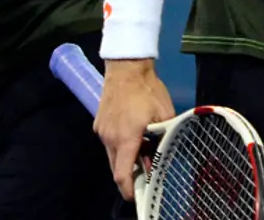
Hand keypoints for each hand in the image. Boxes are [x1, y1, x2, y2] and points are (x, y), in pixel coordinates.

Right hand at [94, 59, 175, 199]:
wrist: (126, 67)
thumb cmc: (148, 90)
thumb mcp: (164, 113)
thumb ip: (164, 136)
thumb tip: (163, 153)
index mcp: (126, 139)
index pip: (122, 175)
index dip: (128, 190)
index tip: (137, 196)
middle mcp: (110, 138)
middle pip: (116, 168)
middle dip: (129, 175)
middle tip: (145, 171)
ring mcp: (102, 131)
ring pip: (111, 155)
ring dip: (124, 159)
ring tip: (141, 149)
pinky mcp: (99, 123)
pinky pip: (108, 142)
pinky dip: (118, 145)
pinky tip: (131, 134)